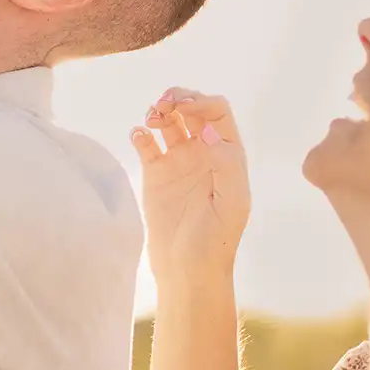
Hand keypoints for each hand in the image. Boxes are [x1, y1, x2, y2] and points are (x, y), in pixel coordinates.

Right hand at [130, 89, 249, 278]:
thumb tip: (208, 130)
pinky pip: (147, 144)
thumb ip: (225, 164)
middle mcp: (204, 153)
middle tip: (162, 105)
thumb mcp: (231, 203)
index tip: (182, 109)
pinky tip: (139, 137)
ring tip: (151, 119)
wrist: (187, 271)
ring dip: (159, 111)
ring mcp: (179, 162)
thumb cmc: (215, 241)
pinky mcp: (155, 175)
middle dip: (178, 98)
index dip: (201, 102)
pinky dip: (141, 133)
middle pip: (192, 109)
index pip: (217, 112)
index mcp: (227, 155)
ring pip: (169, 121)